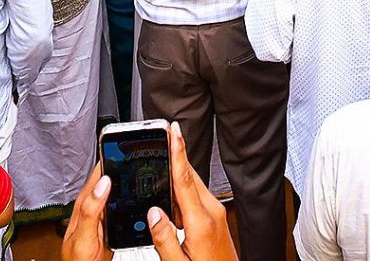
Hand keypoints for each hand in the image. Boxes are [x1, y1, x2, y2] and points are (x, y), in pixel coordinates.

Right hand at [62, 122, 234, 260]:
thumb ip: (164, 239)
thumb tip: (153, 213)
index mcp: (200, 222)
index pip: (185, 179)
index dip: (178, 151)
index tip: (174, 130)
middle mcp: (211, 212)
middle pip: (188, 176)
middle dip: (173, 156)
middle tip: (157, 138)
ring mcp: (215, 213)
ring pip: (192, 185)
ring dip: (176, 174)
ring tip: (158, 165)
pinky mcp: (215, 217)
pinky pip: (195, 196)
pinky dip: (181, 191)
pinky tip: (169, 197)